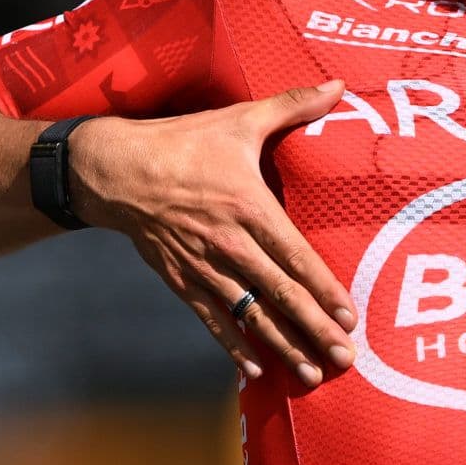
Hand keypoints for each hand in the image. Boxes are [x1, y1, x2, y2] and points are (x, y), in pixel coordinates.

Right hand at [69, 81, 357, 386]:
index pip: (295, 256)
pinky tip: (254, 372)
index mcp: (249, 207)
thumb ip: (292, 106)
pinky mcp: (181, 280)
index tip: (349, 317)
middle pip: (279, 295)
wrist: (116, 170)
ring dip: (281, 347)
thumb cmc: (183, 143)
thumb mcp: (239, 119)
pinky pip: (211, 319)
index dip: (324, 289)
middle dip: (313, 330)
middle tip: (344, 360)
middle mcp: (229, 244)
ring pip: (249, 316)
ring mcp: (203, 267)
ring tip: (310, 376)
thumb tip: (338, 88)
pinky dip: (232, 347)